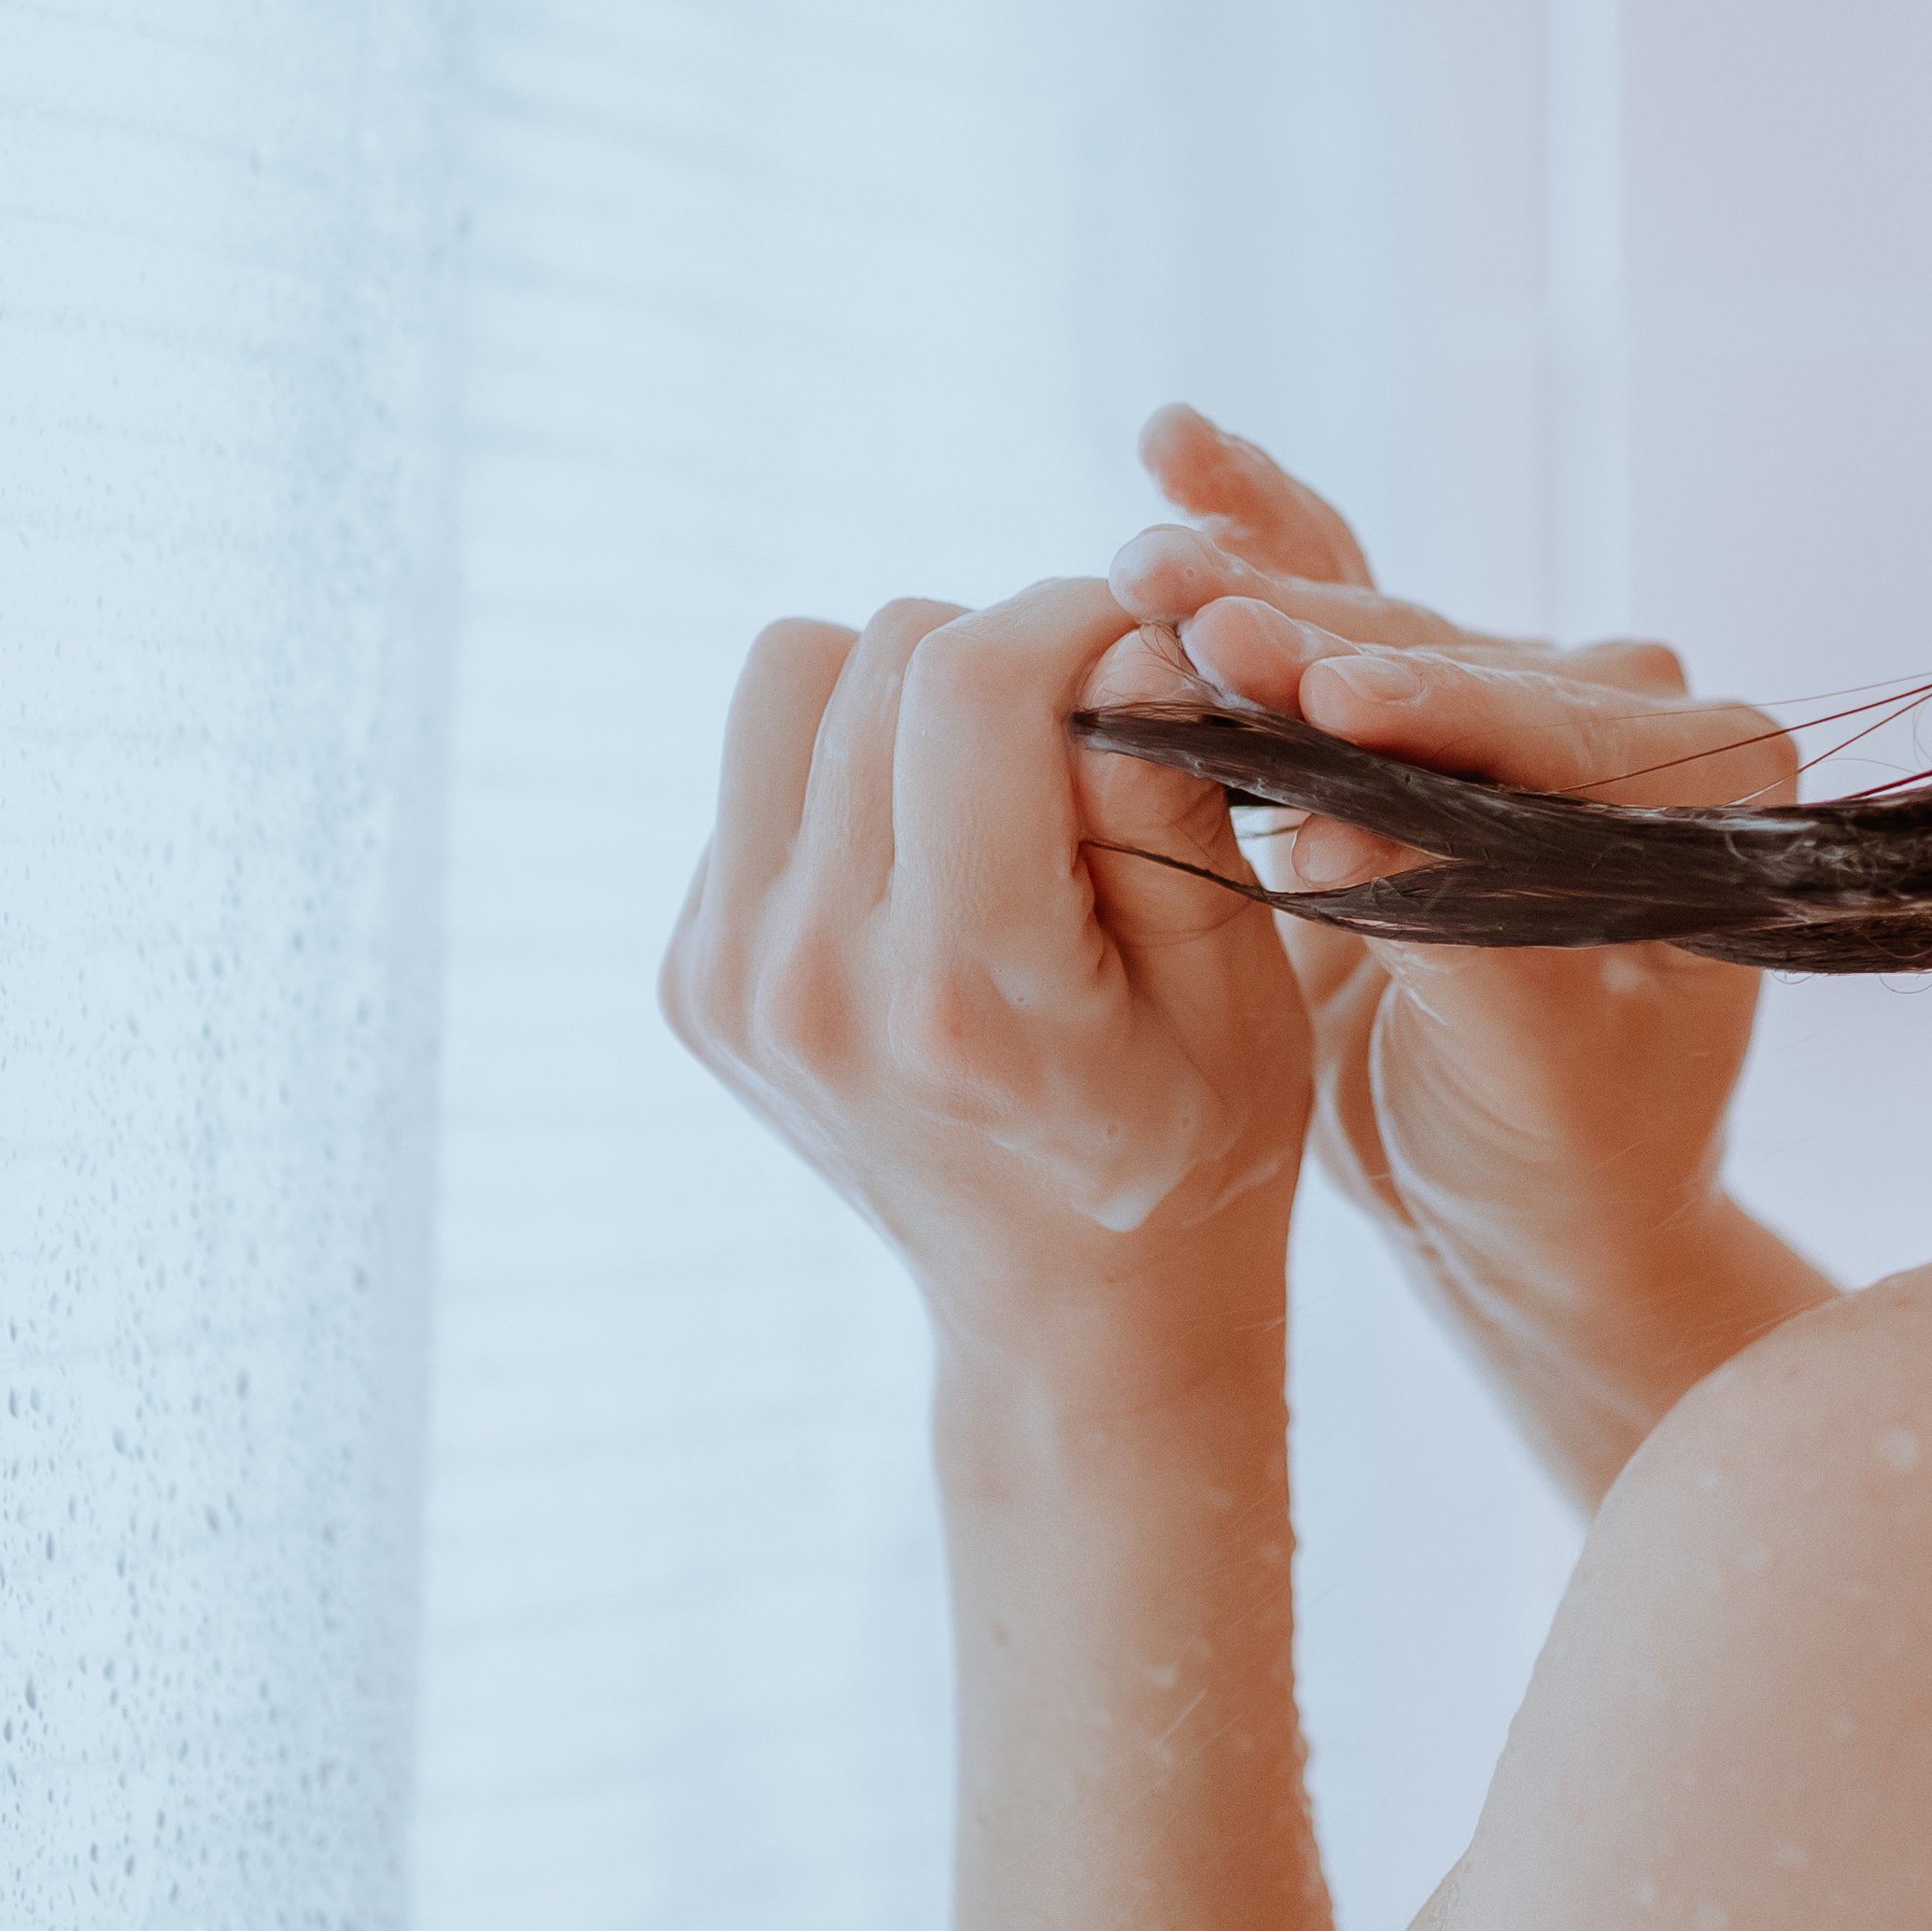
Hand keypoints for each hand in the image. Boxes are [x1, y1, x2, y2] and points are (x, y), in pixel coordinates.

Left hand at [658, 577, 1312, 1371]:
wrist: (1071, 1314)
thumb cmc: (1190, 1144)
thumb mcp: (1239, 992)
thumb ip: (1172, 806)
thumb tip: (1127, 636)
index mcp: (954, 993)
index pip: (970, 681)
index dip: (1076, 616)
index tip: (1147, 648)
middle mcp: (808, 981)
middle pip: (882, 653)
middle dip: (1008, 652)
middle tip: (1092, 733)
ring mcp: (730, 981)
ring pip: (791, 676)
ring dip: (908, 693)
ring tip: (1000, 787)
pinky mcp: (692, 975)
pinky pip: (760, 763)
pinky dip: (855, 770)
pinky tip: (934, 864)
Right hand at [1117, 409, 1828, 1494]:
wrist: (1539, 1205)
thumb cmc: (1568, 1162)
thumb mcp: (1533, 1080)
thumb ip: (1464, 947)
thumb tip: (1340, 824)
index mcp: (1717, 788)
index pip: (1549, 734)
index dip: (1427, 710)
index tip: (1315, 691)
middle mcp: (1636, 715)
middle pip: (1446, 662)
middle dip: (1308, 640)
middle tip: (1177, 605)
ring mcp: (1524, 700)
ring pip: (1374, 629)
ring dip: (1252, 590)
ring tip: (1139, 557)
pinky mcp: (1427, 708)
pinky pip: (1343, 602)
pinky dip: (1263, 537)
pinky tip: (1176, 453)